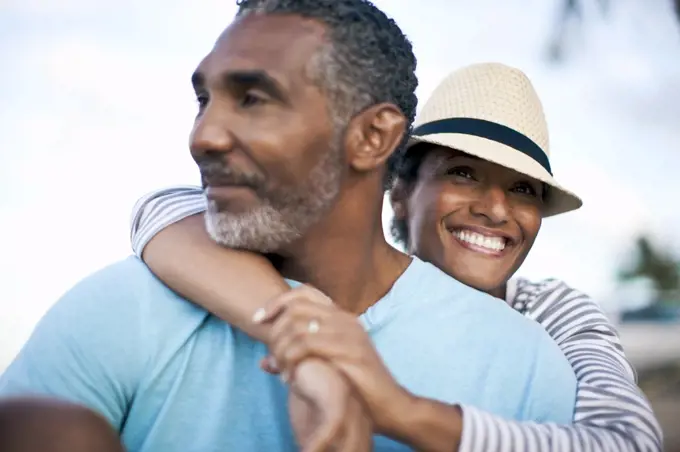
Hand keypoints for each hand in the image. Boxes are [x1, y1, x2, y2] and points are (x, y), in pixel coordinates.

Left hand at [255, 285, 414, 435]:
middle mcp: (346, 319)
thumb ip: (296, 359)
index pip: (304, 292)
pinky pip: (307, 346)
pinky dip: (291, 361)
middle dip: (274, 332)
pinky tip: (290, 378)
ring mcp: (349, 334)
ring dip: (281, 349)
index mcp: (341, 317)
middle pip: (296, 308)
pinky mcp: (350, 351)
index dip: (276, 302)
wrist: (390, 405)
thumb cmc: (356, 387)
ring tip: (281, 371)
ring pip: (298, 327)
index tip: (258, 320)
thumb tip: (263, 363)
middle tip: (271, 356)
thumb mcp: (324, 367)